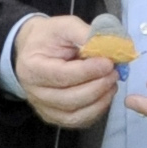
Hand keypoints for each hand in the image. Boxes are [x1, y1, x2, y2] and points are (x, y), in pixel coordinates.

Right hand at [9, 15, 114, 130]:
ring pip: (76, 115)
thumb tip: (111, 47)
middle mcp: (34, 92)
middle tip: (114, 72)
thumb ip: (85, 34)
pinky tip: (105, 95)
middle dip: (98, 86)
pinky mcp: (54, 117)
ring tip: (112, 83)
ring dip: (100, 101)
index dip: (89, 71)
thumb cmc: (49, 37)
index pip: (63, 76)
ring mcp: (43, 108)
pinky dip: (96, 111)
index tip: (109, 63)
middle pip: (71, 99)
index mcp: (32, 68)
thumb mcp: (64, 26)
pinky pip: (78, 121)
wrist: (32, 51)